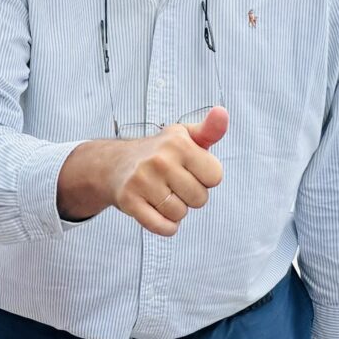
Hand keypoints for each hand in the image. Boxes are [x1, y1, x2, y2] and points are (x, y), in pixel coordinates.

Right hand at [61, 107, 228, 236]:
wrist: (115, 164)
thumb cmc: (160, 152)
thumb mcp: (185, 137)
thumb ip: (210, 129)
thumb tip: (222, 112)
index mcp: (178, 142)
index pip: (215, 176)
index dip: (205, 177)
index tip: (189, 169)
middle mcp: (160, 159)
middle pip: (200, 198)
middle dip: (190, 195)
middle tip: (173, 183)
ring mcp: (142, 180)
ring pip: (180, 214)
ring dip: (175, 210)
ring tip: (162, 194)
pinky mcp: (129, 201)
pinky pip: (162, 227)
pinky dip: (165, 226)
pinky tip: (157, 212)